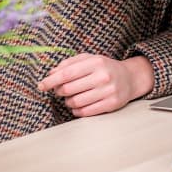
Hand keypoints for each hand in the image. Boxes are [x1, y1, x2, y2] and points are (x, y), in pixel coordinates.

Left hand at [37, 53, 154, 117]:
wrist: (130, 78)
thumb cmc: (104, 68)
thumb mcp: (89, 59)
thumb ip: (69, 63)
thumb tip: (50, 74)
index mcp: (96, 62)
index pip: (66, 74)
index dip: (50, 81)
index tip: (41, 85)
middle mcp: (103, 76)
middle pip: (67, 89)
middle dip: (59, 91)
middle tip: (60, 90)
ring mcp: (108, 91)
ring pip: (74, 102)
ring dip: (68, 101)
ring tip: (72, 97)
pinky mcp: (111, 104)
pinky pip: (84, 112)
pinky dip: (76, 110)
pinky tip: (80, 105)